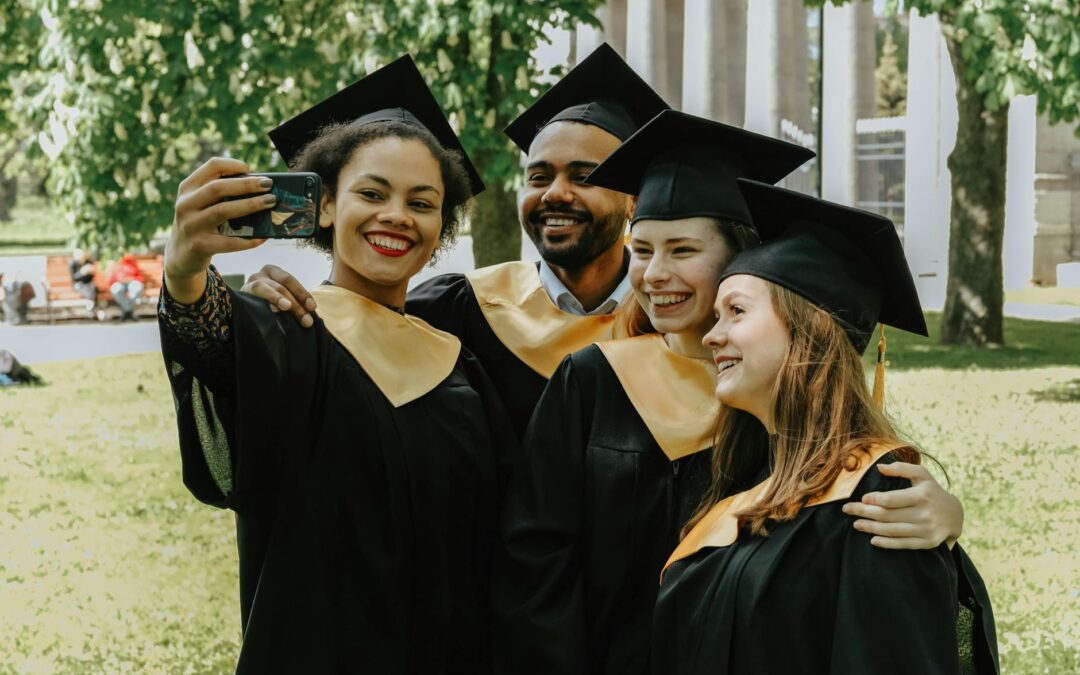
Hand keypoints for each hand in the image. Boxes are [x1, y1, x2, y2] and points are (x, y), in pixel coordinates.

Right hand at [165, 157, 274, 302]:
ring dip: (250, 205)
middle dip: (246, 184)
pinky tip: (263, 237)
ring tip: (270, 202)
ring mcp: (191, 226)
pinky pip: (229, 242)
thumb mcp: (200, 204)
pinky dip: (248, 239)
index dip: (233, 165)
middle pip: (218, 187)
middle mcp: (186, 204)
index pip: (211, 166)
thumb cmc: (200, 224)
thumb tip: (258, 186)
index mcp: (188, 188)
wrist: (180, 255)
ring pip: (223, 211)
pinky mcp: (199, 246)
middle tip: (268, 185)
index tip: (250, 169)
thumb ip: (220, 193)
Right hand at [242, 264, 316, 327]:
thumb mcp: (280, 295)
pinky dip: (262, 304)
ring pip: (265, 289)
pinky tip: (271, 311)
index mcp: (273, 271)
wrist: (240, 307)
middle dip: (296, 304)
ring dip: (277, 298)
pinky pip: (252, 299)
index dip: (302, 293)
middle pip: (281, 287)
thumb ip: (293, 301)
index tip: (312, 307)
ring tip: (287, 307)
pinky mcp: (241, 296)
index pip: (290, 280)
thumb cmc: (266, 300)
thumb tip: (307, 317)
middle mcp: (260, 275)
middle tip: (306, 320)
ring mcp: (249, 284)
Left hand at [842, 462, 963, 549]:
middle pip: (888, 515)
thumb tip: (879, 467)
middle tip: (848, 510)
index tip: (862, 498)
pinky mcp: (927, 542)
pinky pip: (903, 544)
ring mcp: (926, 530)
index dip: (874, 500)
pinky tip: (872, 540)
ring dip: (871, 528)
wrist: (955, 515)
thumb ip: (901, 468)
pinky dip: (887, 543)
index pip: (892, 499)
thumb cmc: (932, 491)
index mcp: (922, 495)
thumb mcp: (922, 474)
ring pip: (892, 531)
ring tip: (856, 524)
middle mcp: (925, 513)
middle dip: (865, 513)